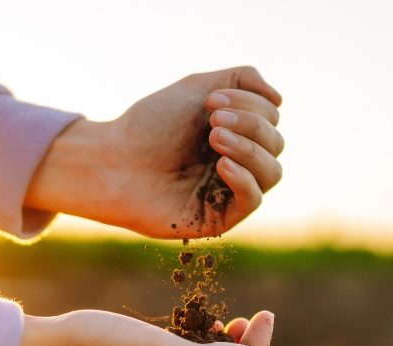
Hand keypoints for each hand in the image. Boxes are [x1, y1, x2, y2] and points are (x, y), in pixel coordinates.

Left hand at [26, 67, 282, 238]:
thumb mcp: (196, 87)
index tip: (210, 100)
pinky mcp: (219, 218)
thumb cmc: (149, 126)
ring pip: (272, 172)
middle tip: (213, 120)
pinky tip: (223, 164)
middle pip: (276, 143)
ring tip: (214, 138)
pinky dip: (245, 179)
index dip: (250, 104)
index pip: (271, 118)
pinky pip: (253, 201)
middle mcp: (238, 161)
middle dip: (250, 124)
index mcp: (236, 132)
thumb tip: (279, 98)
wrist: (113, 161)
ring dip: (250, 149)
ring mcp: (230, 191)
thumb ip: (240, 79)